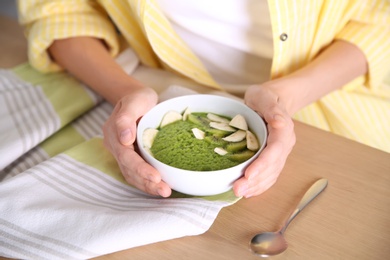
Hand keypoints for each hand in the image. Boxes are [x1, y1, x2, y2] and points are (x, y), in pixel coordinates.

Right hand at [103, 87, 171, 196]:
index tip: (156, 176)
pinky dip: (148, 183)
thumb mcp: (134, 100)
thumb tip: (125, 139)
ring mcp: (123, 154)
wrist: (137, 99)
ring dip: (148, 186)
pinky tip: (160, 188)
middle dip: (147, 182)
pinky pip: (137, 174)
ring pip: (132, 175)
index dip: (140, 168)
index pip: (126, 156)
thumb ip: (126, 118)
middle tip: (165, 191)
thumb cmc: (137, 98)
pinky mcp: (132, 158)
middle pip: (129, 169)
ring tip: (165, 192)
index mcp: (114, 134)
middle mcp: (116, 147)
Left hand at [233, 82, 295, 197]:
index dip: (262, 164)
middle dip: (256, 180)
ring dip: (256, 186)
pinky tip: (248, 192)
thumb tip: (280, 123)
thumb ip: (271, 108)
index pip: (275, 150)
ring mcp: (280, 153)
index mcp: (283, 130)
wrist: (272, 100)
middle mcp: (284, 145)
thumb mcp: (264, 96)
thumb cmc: (264, 97)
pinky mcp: (274, 159)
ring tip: (239, 193)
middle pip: (272, 166)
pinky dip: (259, 186)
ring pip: (271, 174)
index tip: (249, 175)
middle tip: (238, 190)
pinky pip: (269, 176)